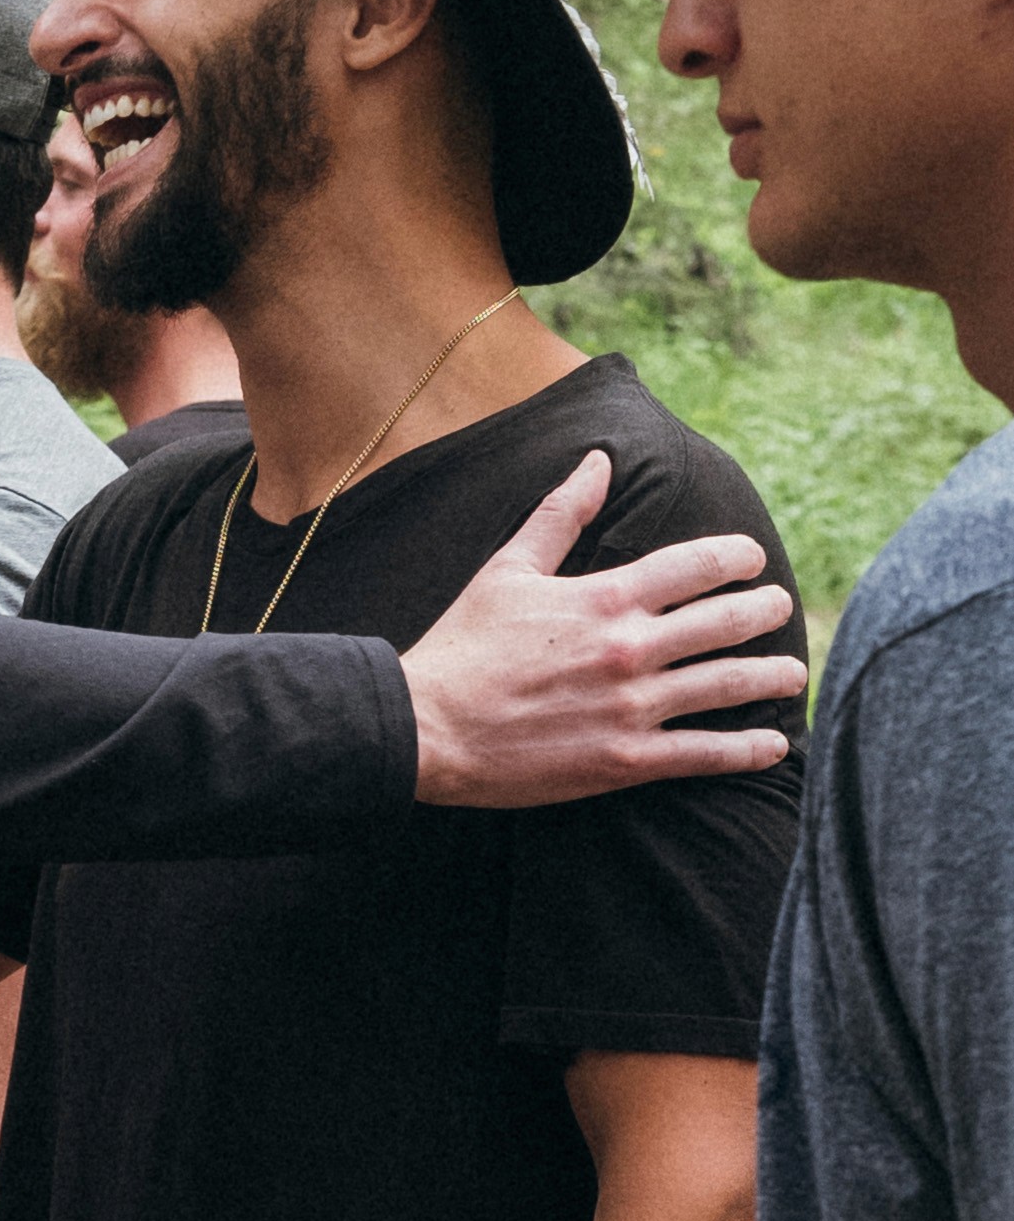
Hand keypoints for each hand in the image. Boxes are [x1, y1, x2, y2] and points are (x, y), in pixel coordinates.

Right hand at [402, 450, 802, 805]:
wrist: (428, 726)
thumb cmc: (464, 644)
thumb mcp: (508, 568)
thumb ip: (561, 514)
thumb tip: (599, 460)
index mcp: (604, 597)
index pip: (694, 565)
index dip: (736, 557)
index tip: (753, 558)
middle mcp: (629, 648)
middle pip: (725, 622)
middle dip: (764, 611)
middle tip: (782, 609)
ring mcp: (633, 707)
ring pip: (727, 685)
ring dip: (770, 676)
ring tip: (792, 671)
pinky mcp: (626, 760)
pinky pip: (705, 754)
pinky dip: (747, 750)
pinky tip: (774, 745)